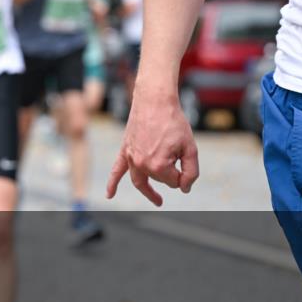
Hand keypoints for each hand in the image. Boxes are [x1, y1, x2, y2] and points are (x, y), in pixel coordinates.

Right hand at [106, 87, 198, 205]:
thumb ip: (191, 172)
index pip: (175, 182)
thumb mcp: (191, 148)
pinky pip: (116, 170)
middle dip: (171, 171)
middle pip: (159, 180)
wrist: (154, 100)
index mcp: (159, 165)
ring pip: (140, 181)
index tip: (186, 158)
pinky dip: (112, 184)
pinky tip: (109, 195)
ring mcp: (131, 158)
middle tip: (176, 152)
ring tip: (158, 201)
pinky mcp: (125, 150)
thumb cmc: (174, 123)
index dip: (184, 173)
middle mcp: (142, 164)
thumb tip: (184, 189)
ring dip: (149, 190)